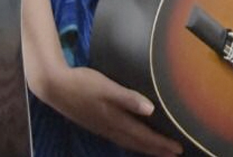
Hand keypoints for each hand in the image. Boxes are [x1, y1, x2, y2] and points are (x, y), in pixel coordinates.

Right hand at [42, 66, 183, 156]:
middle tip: (174, 154)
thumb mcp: (106, 87)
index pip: (143, 136)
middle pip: (137, 143)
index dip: (161, 143)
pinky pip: (119, 137)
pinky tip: (131, 138)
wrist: (55, 87)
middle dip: (156, 149)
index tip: (178, 149)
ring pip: (128, 142)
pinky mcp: (95, 123)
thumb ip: (128, 98)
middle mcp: (110, 128)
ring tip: (157, 150)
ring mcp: (101, 127)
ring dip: (144, 147)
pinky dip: (130, 141)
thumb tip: (150, 109)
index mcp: (115, 120)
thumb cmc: (83, 83)